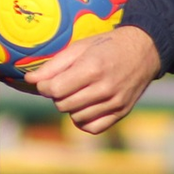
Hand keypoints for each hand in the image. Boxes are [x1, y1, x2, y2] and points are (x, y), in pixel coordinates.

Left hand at [25, 25, 161, 135]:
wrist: (144, 50)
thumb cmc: (107, 46)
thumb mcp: (79, 47)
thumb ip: (53, 66)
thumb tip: (29, 80)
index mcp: (92, 68)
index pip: (55, 90)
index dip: (45, 87)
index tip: (48, 81)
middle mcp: (104, 88)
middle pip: (62, 105)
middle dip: (57, 95)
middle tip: (65, 83)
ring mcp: (115, 102)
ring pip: (75, 117)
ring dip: (71, 107)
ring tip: (78, 92)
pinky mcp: (122, 112)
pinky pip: (92, 128)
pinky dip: (84, 120)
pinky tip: (85, 106)